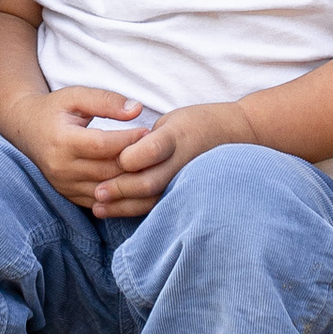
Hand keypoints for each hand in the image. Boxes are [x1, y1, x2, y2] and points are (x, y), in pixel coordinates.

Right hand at [13, 86, 152, 209]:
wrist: (26, 130)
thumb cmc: (55, 109)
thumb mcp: (76, 96)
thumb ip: (106, 100)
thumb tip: (137, 109)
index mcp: (62, 141)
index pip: (103, 145)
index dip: (129, 139)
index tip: (149, 131)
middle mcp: (61, 168)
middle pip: (108, 170)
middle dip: (136, 162)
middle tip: (157, 151)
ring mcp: (64, 185)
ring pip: (108, 189)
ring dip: (132, 181)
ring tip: (151, 166)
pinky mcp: (69, 195)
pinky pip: (101, 200)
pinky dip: (121, 194)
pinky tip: (136, 181)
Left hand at [90, 99, 247, 218]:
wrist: (235, 136)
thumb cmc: (195, 124)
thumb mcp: (172, 121)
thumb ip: (146, 139)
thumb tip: (117, 157)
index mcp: (177, 136)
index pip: (151, 150)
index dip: (128, 157)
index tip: (113, 157)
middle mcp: (182, 161)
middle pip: (149, 182)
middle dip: (120, 188)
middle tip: (98, 192)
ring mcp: (186, 180)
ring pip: (152, 200)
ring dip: (123, 206)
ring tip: (99, 207)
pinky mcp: (185, 193)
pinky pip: (158, 206)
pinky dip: (135, 211)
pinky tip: (115, 212)